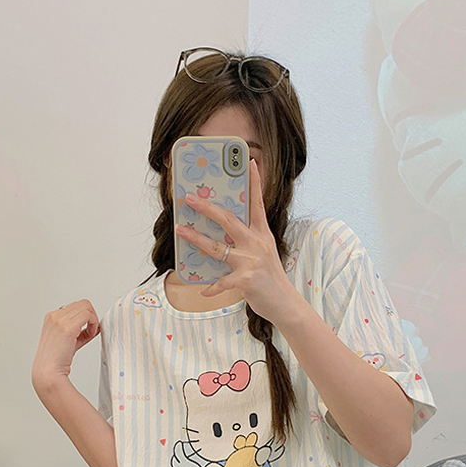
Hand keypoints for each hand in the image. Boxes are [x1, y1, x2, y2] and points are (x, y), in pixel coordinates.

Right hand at [32, 299, 99, 392]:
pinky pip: (88, 315)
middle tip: (92, 330)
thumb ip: (80, 331)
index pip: (75, 306)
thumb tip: (95, 325)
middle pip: (82, 304)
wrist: (48, 371)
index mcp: (52, 317)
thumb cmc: (56, 360)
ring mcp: (60, 320)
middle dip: (91, 316)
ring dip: (93, 319)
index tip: (88, 329)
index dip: (85, 316)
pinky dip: (94, 323)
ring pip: (86, 307)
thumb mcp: (68, 340)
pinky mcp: (68, 327)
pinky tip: (91, 334)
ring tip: (91, 333)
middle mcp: (55, 316)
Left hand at [176, 159, 300, 323]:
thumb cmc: (270, 278)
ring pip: (217, 247)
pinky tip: (203, 290)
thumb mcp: (263, 253)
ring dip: (196, 239)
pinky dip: (212, 287)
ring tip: (180, 231)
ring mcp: (251, 261)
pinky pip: (222, 282)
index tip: (250, 162)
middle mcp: (257, 244)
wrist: (285, 304)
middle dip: (206, 207)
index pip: (257, 203)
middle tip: (189, 198)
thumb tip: (220, 234)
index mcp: (262, 234)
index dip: (254, 182)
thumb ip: (246, 241)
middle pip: (228, 220)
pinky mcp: (246, 280)